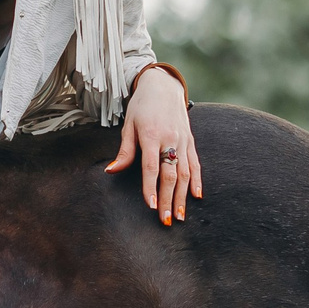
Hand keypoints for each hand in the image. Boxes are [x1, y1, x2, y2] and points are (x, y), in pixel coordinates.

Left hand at [105, 65, 199, 224]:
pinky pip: (196, 163)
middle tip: (166, 220)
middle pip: (170, 174)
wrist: (163, 87)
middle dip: (167, 199)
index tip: (150, 206)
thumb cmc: (142, 107)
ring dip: (182, 196)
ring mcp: (183, 140)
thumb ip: (125, 151)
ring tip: (180, 215)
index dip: (150, 188)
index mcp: (151, 135)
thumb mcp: (129, 125)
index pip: (151, 167)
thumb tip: (112, 171)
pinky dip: (196, 180)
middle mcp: (170, 139)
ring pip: (185, 172)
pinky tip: (196, 196)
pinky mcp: (191, 141)